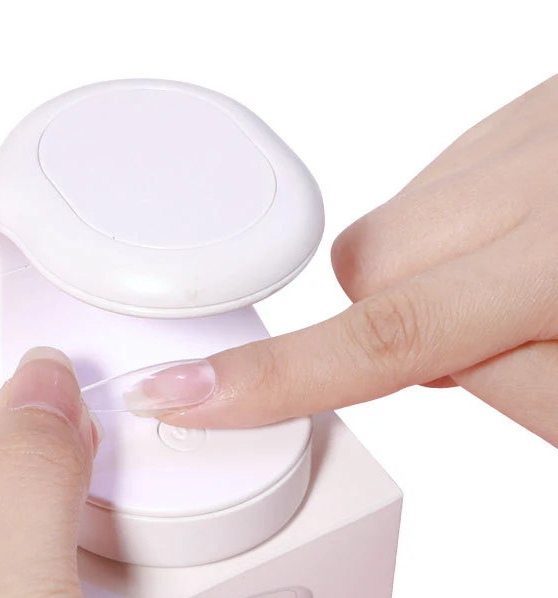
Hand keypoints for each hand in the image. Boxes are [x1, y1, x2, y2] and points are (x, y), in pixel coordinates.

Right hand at [126, 76, 557, 445]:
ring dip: (435, 279)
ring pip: (398, 225)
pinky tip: (534, 238)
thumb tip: (432, 360)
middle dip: (405, 325)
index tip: (179, 393)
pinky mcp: (531, 103)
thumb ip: (517, 391)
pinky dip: (462, 230)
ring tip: (532, 283)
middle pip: (374, 265)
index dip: (271, 376)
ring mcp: (534, 119)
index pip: (385, 335)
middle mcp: (545, 166)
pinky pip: (440, 183)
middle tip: (503, 340)